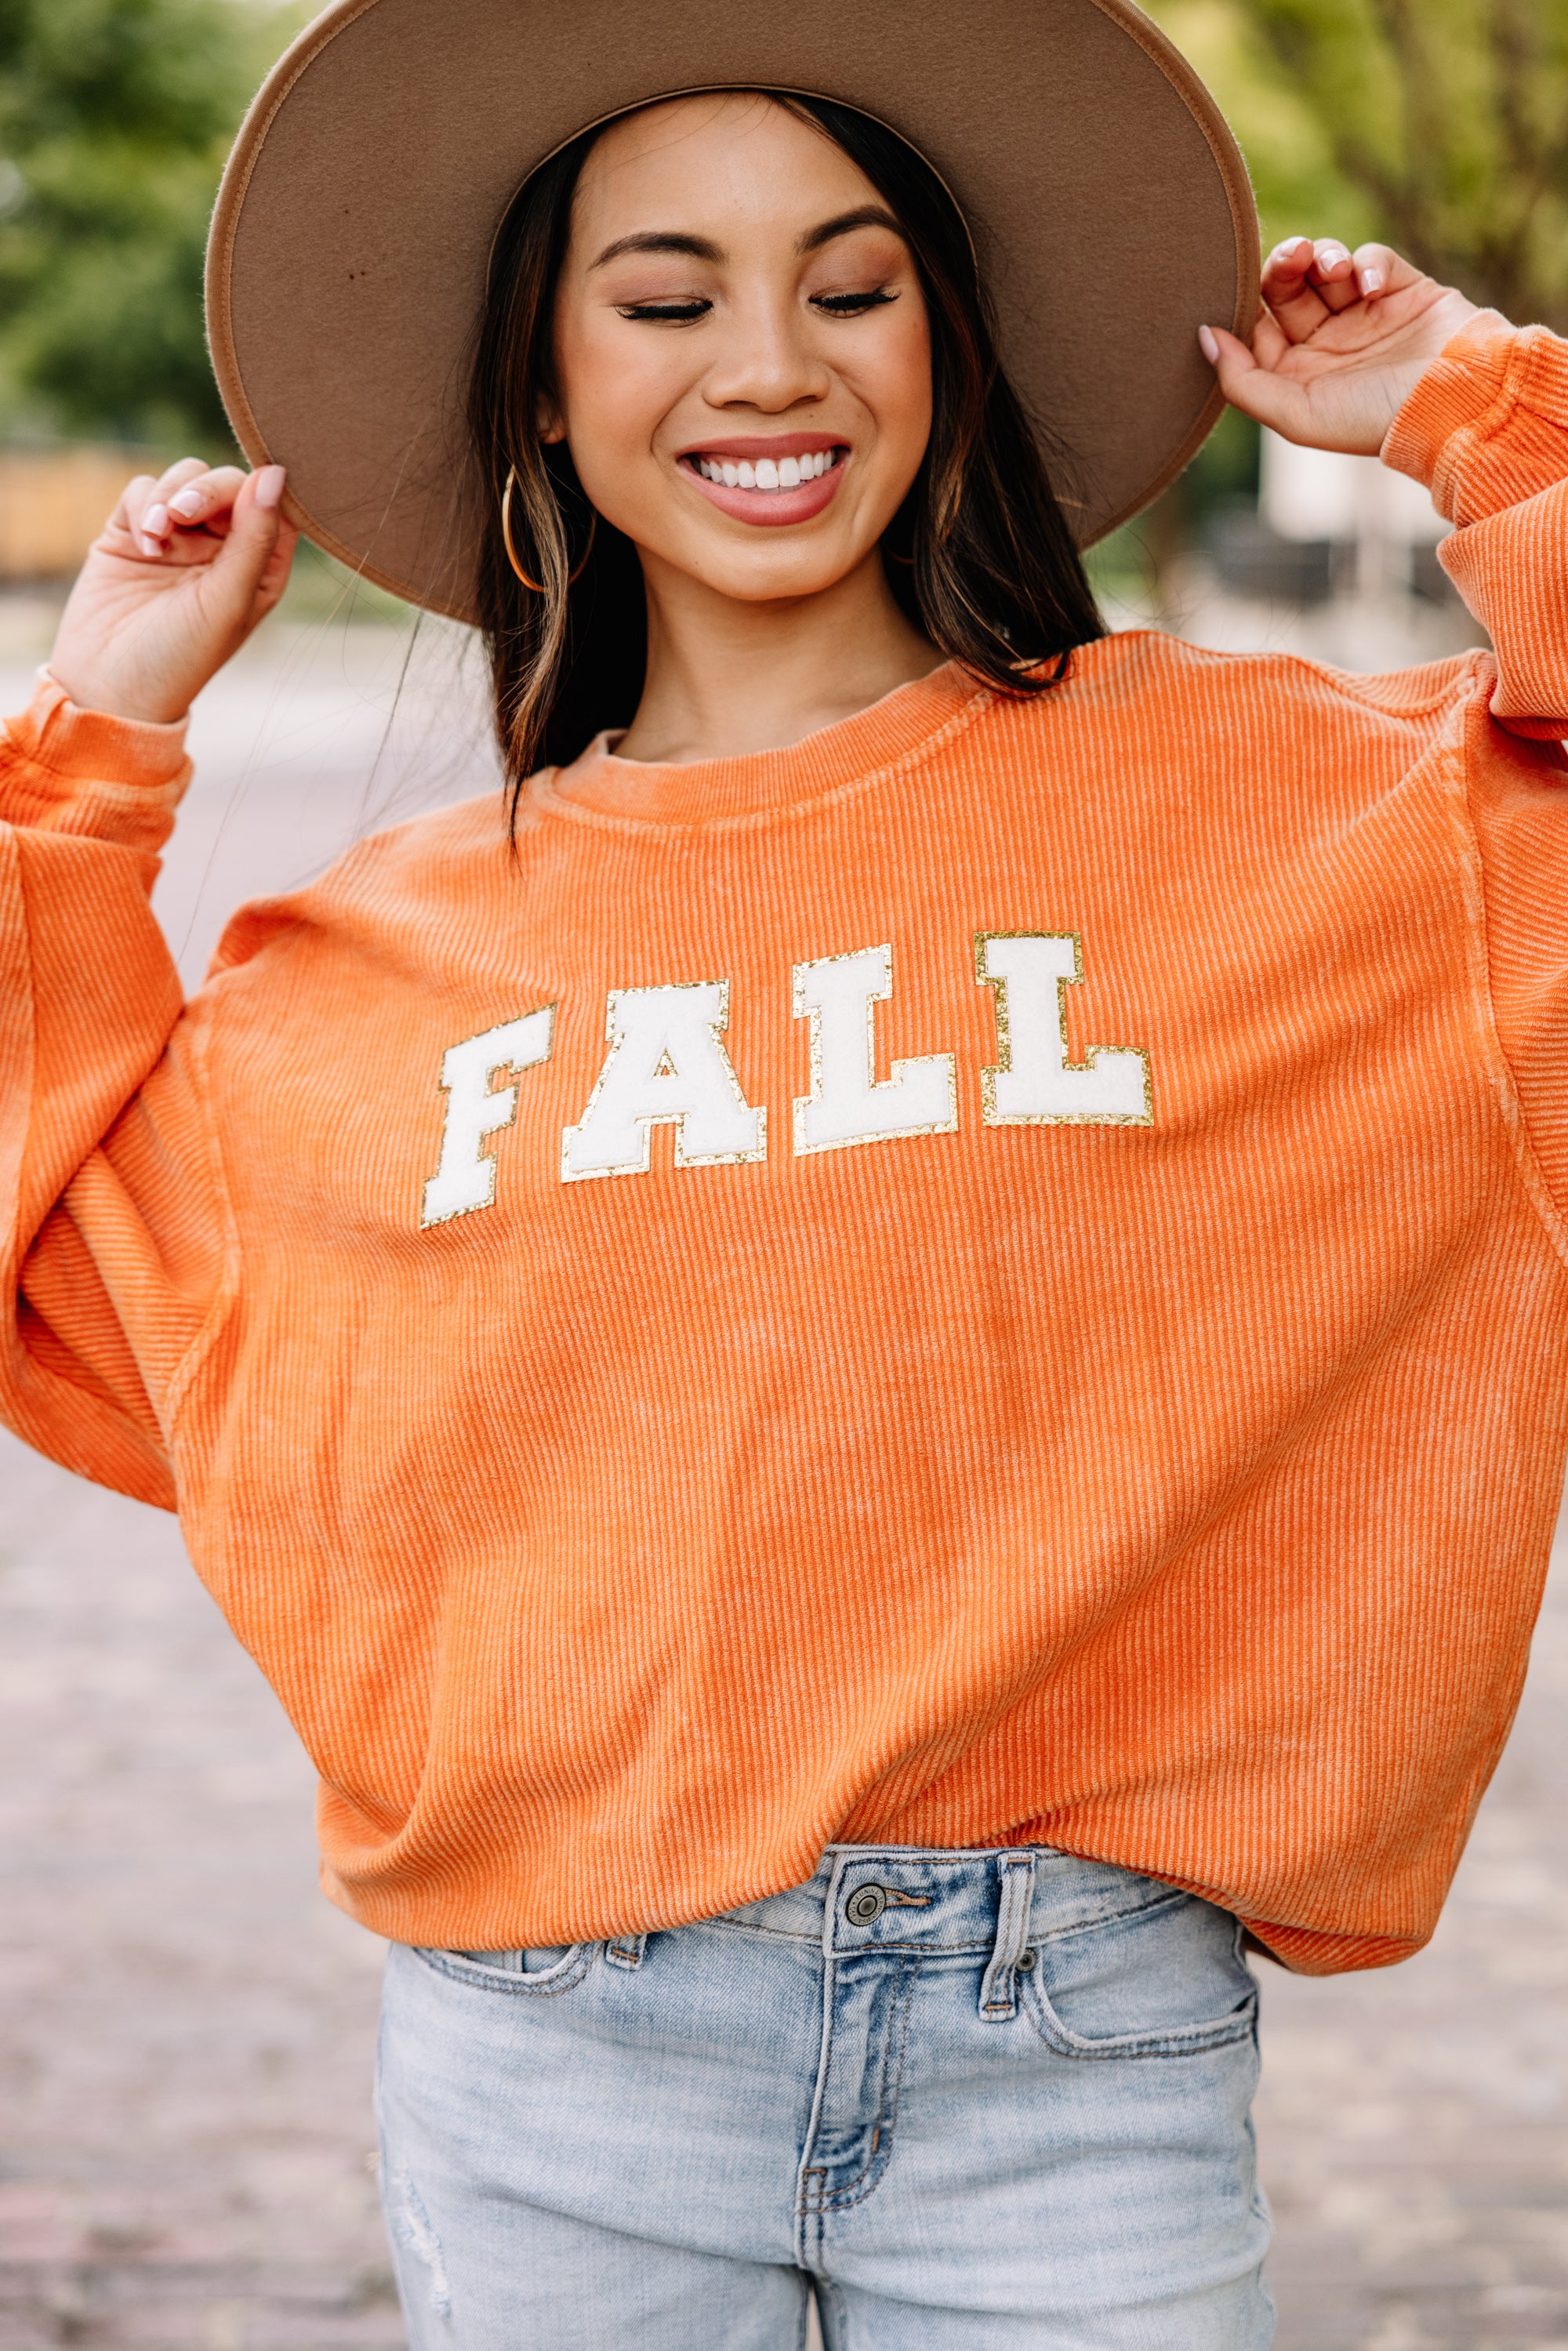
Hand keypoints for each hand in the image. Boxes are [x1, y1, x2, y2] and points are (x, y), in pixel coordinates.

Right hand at [47, 457, 298, 724]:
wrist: (108, 685)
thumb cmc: (180, 657)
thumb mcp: (227, 601)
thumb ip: (254, 537)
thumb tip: (274, 473)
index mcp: (259, 570)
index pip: (276, 508)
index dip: (265, 488)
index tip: (248, 490)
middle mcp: (222, 550)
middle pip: (229, 485)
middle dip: (207, 491)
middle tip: (184, 513)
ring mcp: (177, 538)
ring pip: (186, 478)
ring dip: (171, 495)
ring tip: (159, 532)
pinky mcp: (132, 532)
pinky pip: (143, 490)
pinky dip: (144, 506)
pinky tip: (144, 544)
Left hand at [1201, 238, 1481, 455]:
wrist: (1455, 405)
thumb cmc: (1371, 421)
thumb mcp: (1295, 414)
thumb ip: (1242, 381)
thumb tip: (1203, 337)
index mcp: (1298, 374)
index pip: (1256, 327)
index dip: (1244, 305)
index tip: (1238, 294)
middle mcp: (1328, 343)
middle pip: (1287, 289)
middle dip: (1283, 267)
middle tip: (1292, 257)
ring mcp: (1365, 315)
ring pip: (1326, 267)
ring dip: (1323, 257)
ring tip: (1332, 268)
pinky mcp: (1402, 290)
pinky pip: (1372, 259)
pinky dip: (1368, 263)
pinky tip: (1371, 287)